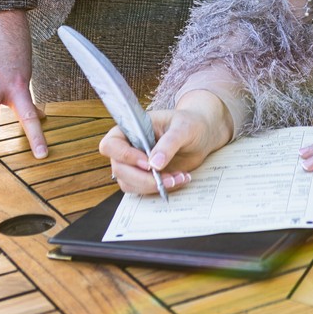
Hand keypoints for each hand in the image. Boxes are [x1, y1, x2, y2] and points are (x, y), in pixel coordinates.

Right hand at [99, 90, 232, 195]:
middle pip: (119, 169)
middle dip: (143, 178)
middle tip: (167, 178)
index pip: (111, 144)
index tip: (148, 163)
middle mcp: (128, 147)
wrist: (201, 134)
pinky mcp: (145, 177)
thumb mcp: (183, 128)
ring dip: (152, 186)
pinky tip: (179, 179)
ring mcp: (135, 164)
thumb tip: (155, 164)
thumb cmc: (189, 123)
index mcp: (131, 128)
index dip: (125, 156)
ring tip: (178, 178)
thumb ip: (169, 143)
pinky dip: (160, 189)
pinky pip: (142, 190)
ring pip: (128, 183)